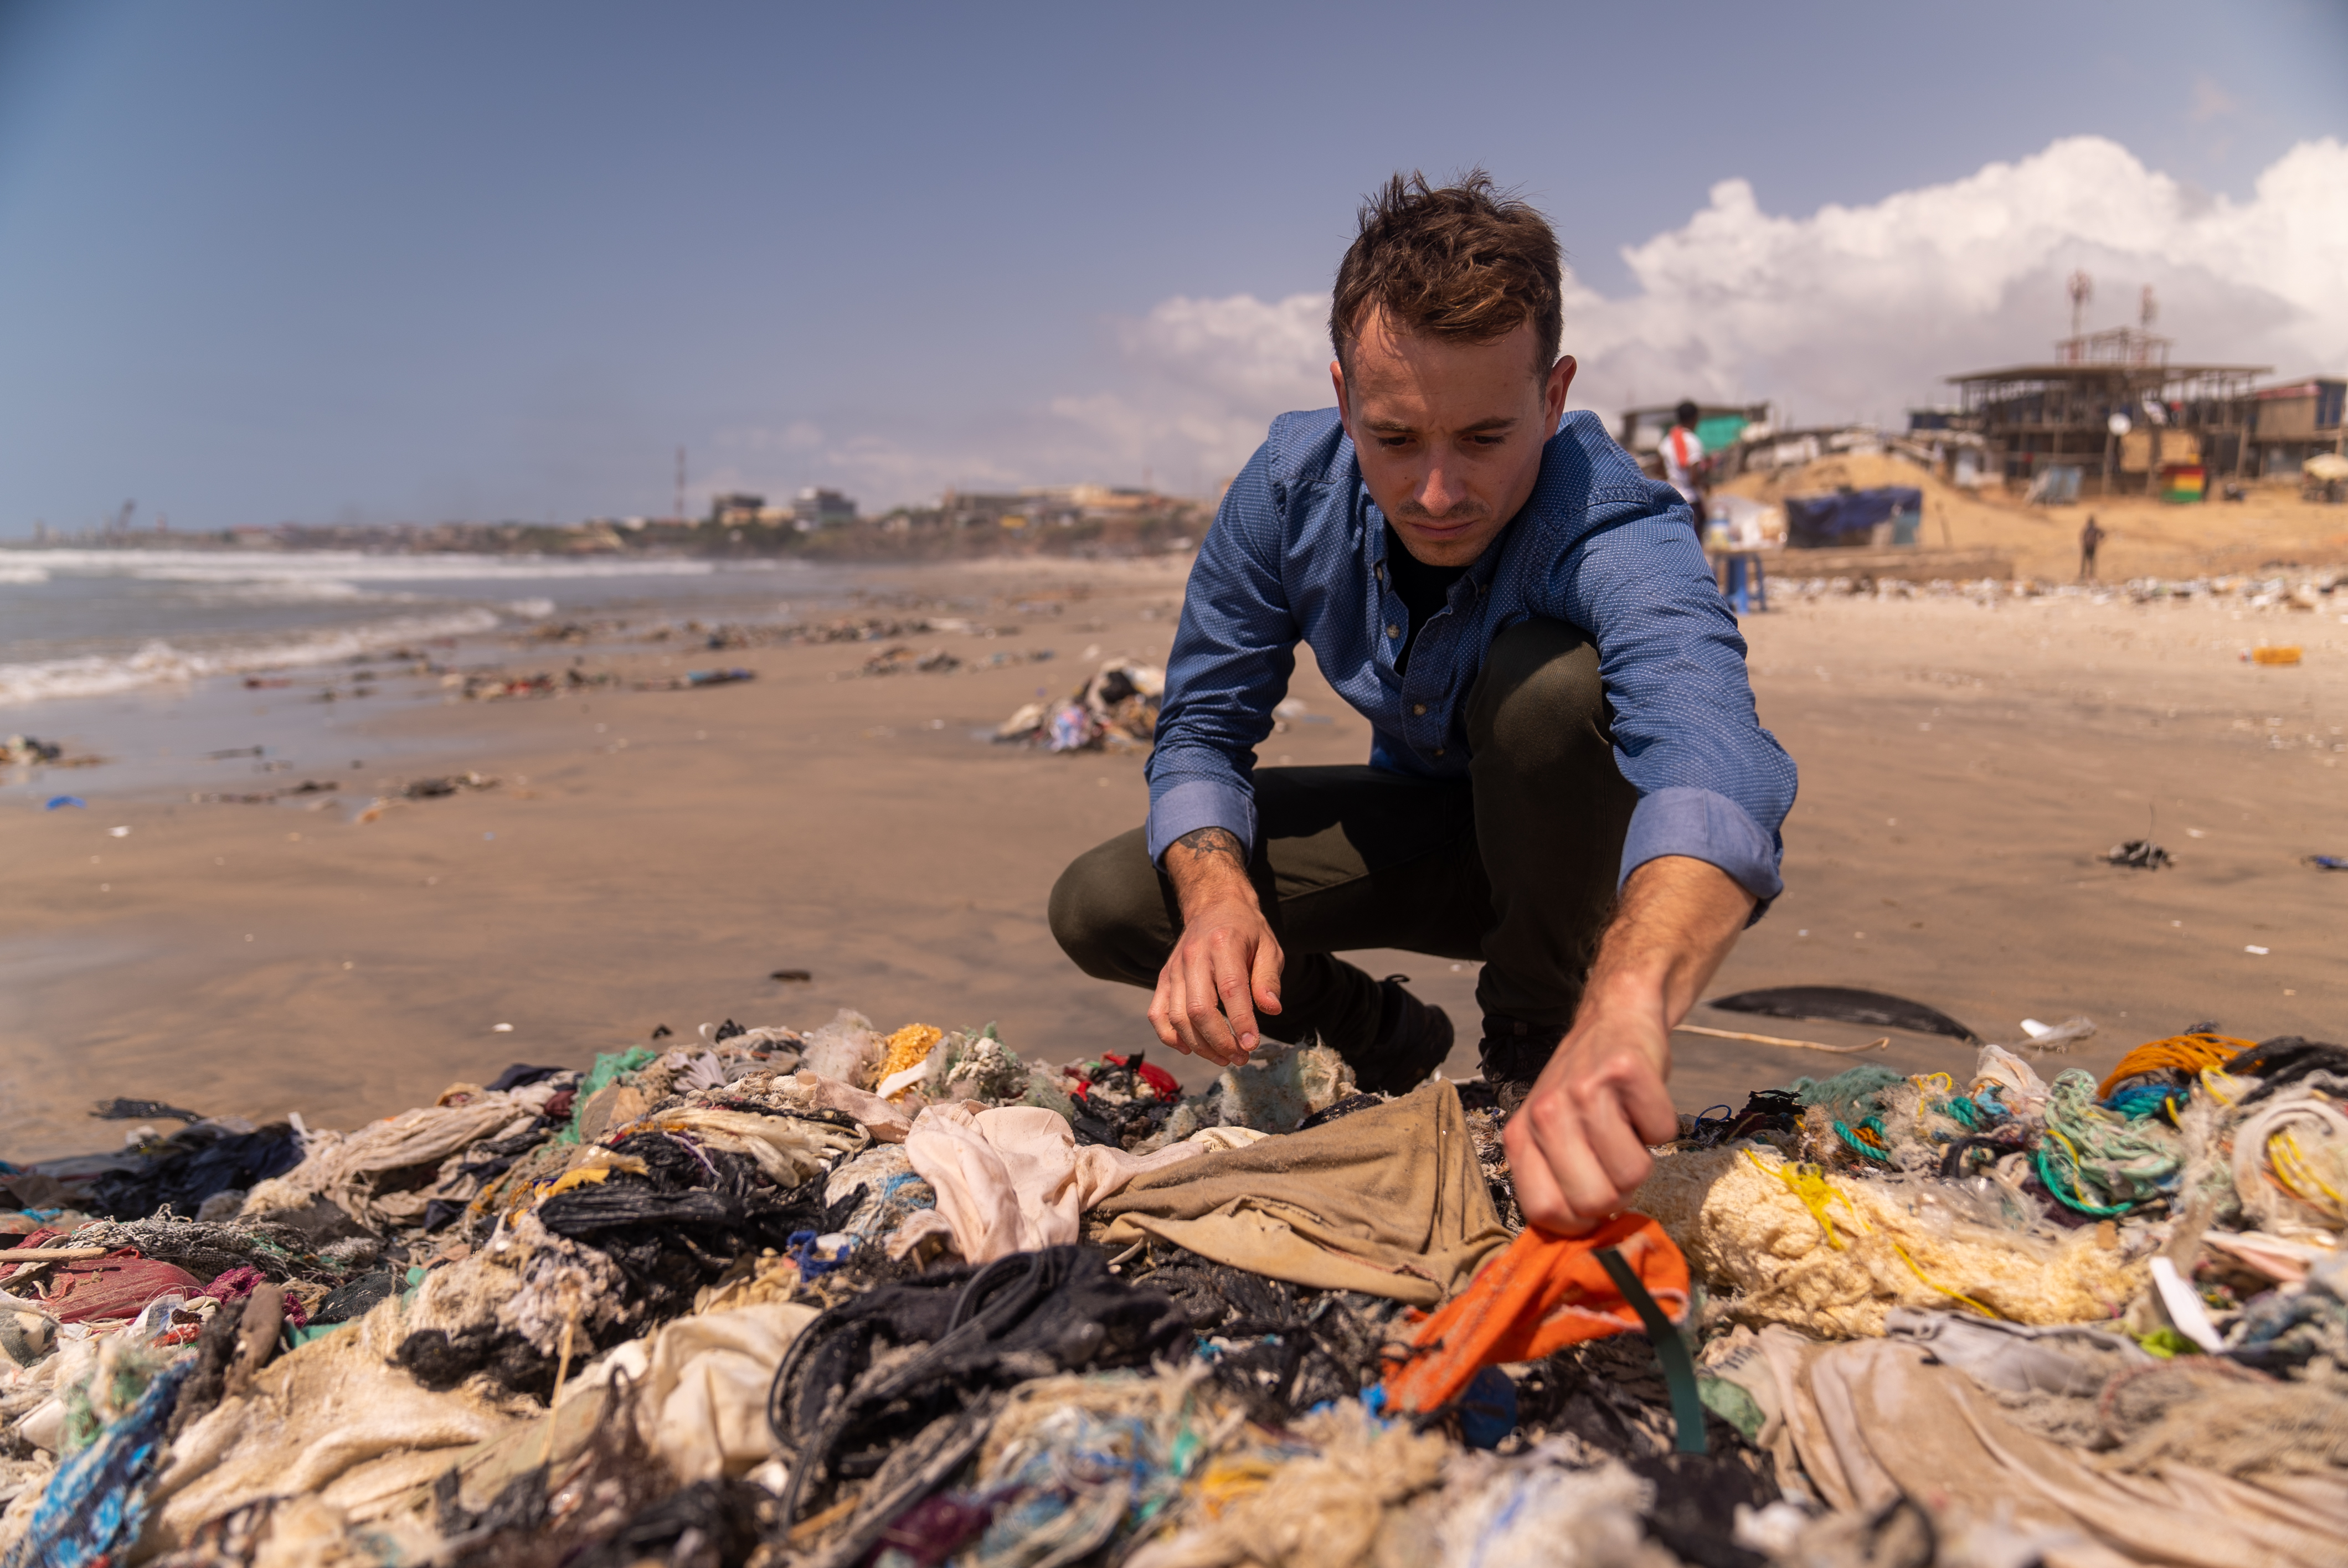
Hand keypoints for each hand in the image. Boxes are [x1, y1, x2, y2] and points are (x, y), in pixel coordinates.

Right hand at [1148, 826, 1282, 1065]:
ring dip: (1200, 1046)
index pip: (1231, 990)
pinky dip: (1169, 1036)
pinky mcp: (1164, 978)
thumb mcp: (1269, 947)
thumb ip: (1269, 978)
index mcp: (1224, 945)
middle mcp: (1194, 957)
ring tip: (1224, 1058)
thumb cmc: (1246, 931)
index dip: (1241, 1022)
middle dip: (1220, 1041)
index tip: (1252, 1045)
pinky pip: (1157, 1013)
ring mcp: (1174, 969)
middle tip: (1241, 1057)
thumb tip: (1272, 1010)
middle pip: (1199, 1009)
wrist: (1214, 906)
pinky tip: (1189, 1049)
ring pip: (1178, 1017)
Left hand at [1503, 1001, 1678, 1233]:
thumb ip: (1557, 1181)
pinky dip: (1662, 1124)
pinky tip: (1641, 1102)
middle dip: (1618, 1192)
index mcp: (1522, 1137)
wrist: (1613, 1021)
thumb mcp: (1552, 1134)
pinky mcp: (1626, 1071)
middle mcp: (1546, 1113)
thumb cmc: (1584, 1090)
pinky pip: (1663, 1134)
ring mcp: (1584, 1091)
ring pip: (1634, 1174)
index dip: (1579, 1222)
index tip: (1593, 1204)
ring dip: (1643, 1157)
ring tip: (1626, 1127)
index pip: (1544, 1212)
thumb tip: (1584, 1243)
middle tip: (1614, 1157)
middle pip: (1594, 1202)